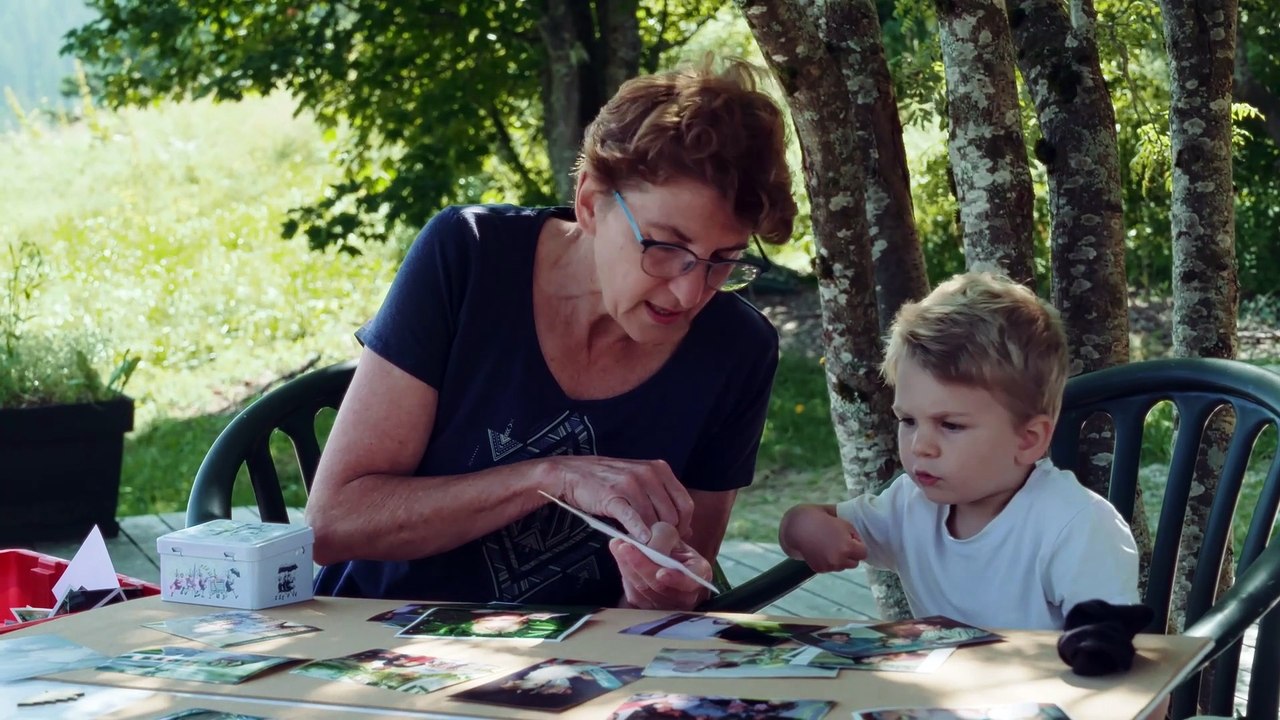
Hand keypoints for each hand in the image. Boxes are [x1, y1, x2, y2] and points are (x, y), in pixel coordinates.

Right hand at [545, 456, 693, 541]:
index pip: (685, 504)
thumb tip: (685, 531)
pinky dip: (638, 534)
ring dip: (652, 538)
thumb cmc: (609, 480)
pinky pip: (633, 520)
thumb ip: (662, 501)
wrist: (573, 473)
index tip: (675, 537)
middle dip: (667, 535)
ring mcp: (631, 484)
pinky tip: (638, 541)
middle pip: (671, 515)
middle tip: (660, 546)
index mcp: (660, 469)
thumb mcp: (640, 481)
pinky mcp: (614, 496)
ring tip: (647, 547)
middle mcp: (649, 474)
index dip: (683, 525)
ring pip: (653, 520)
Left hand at [610, 521, 712, 609]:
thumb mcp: (672, 535)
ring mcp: (666, 604)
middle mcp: (686, 595)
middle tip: (625, 547)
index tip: (661, 573)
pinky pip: (633, 592)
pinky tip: (618, 555)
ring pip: (644, 589)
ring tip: (618, 546)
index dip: (676, 579)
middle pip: (661, 586)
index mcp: (699, 575)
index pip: (691, 581)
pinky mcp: (646, 606)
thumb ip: (662, 538)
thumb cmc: (670, 545)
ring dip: (628, 566)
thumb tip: (646, 548)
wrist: (663, 559)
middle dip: (641, 565)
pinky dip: (624, 571)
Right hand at [780, 505, 866, 572]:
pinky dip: (829, 561)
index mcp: (847, 547)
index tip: (850, 538)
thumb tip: (861, 545)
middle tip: (839, 542)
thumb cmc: (823, 521)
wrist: (799, 527)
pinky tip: (821, 550)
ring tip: (829, 545)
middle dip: (850, 554)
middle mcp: (839, 560)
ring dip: (840, 559)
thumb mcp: (844, 523)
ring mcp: (828, 566)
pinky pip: (831, 568)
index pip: (864, 553)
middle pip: (854, 563)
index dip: (858, 545)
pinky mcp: (820, 569)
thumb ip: (855, 536)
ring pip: (842, 566)